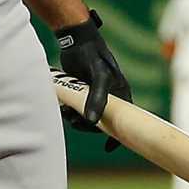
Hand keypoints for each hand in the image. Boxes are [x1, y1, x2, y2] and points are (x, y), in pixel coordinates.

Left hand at [55, 12, 132, 149]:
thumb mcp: (98, 76)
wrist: (76, 39)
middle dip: (87, 125)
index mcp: (121, 93)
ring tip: (66, 111)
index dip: (118, 137)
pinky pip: (78, 108)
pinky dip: (71, 111)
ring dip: (76, 119)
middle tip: (74, 120)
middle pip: (102, 122)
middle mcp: (110, 96)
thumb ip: (97, 98)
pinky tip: (64, 107)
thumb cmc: (92, 55)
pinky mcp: (82, 92)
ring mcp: (96, 94)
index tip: (108, 149)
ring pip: (88, 116)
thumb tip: (93, 122)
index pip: (124, 121)